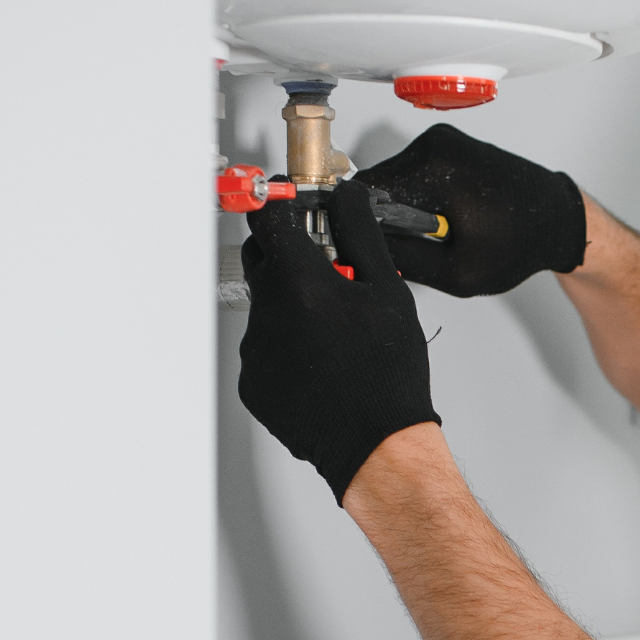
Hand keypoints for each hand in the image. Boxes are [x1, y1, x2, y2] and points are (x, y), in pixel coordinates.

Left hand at [238, 178, 439, 501]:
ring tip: (334, 331)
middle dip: (290, 256)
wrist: (376, 442)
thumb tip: (348, 197)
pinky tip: (321, 359)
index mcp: (299, 282)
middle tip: (329, 271)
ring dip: (292, 305)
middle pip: (262, 259)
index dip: (282, 206)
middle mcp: (267, 312)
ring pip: (266, 306)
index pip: (268, 219)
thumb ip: (360, 233)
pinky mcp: (252, 382)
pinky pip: (263, 347)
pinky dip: (286, 345)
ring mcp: (254, 350)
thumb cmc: (387, 373)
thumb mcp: (387, 290)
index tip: (293, 205)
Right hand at [356, 123, 586, 296]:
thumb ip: (405, 260)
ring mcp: (443, 140)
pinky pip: (412, 173)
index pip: (363, 190)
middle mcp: (436, 144)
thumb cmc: (522, 242)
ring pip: (392, 179)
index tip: (366, 244)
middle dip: (383, 218)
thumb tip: (364, 249)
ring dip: (402, 210)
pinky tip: (444, 219)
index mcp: (435, 168)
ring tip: (436, 233)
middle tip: (414, 246)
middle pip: (376, 184)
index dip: (358, 222)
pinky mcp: (448, 145)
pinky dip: (418, 198)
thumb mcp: (459, 272)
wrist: (557, 219)